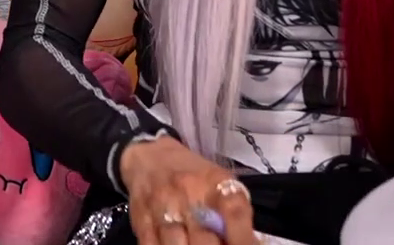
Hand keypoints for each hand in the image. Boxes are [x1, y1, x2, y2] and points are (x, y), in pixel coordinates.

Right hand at [118, 136, 255, 244]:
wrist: (149, 156)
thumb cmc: (193, 174)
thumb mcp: (220, 182)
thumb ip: (236, 212)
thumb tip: (251, 243)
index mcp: (215, 183)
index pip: (234, 213)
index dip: (244, 239)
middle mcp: (188, 193)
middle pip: (205, 240)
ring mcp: (162, 207)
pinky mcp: (141, 219)